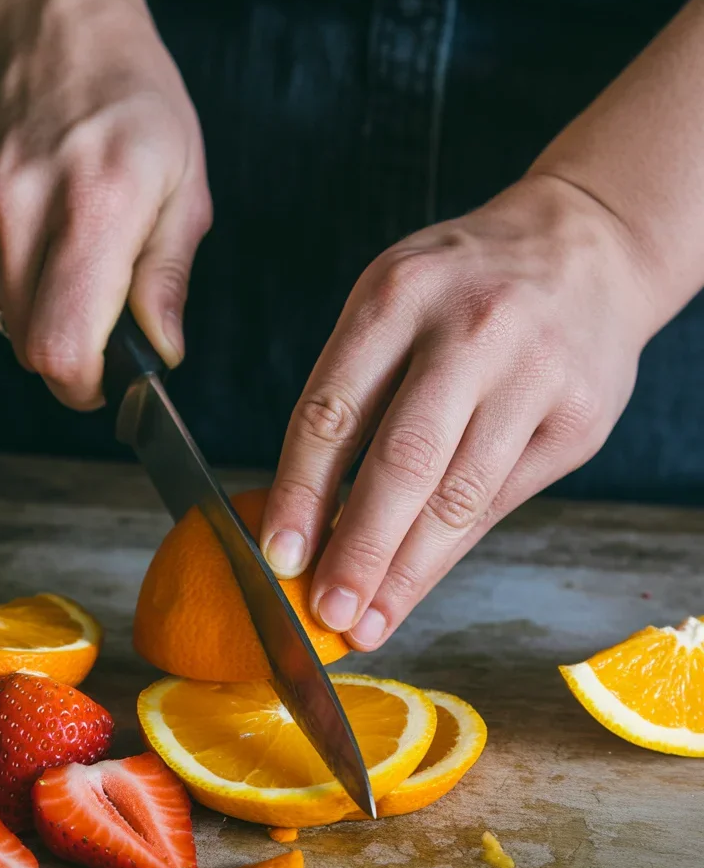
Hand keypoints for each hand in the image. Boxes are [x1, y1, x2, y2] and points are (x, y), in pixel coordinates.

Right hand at [0, 0, 210, 408]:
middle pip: (29, 347)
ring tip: (72, 257)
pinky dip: (14, 282)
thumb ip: (168, 278)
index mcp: (97, 205)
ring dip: (43, 315)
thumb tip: (162, 350)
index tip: (105, 383)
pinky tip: (39, 236)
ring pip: (4, 321)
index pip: (62, 346)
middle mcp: (25, 206)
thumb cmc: (130, 101)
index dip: (83, 386)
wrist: (49, 31)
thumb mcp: (186, 186)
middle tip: (102, 320)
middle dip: (70, 356)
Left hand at [261, 174, 657, 648]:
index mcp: (398, 295)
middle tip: (328, 613)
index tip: (279, 556)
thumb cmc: (465, 287)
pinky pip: (501, 500)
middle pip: (402, 461)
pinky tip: (418, 582)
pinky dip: (453, 550)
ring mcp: (533, 374)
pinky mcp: (578, 417)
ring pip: (458, 495)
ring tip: (370, 621)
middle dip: (359, 549)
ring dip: (407, 570)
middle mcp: (470, 331)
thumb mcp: (395, 300)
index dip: (300, 492)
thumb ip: (353, 391)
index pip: (333, 410)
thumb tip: (308, 511)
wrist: (588, 246)